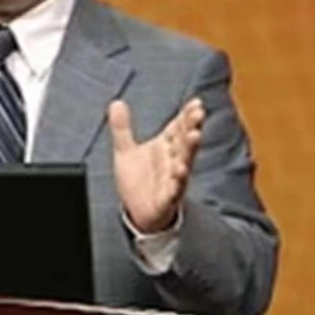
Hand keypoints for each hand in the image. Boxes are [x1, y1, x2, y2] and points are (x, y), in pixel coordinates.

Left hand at [109, 98, 204, 233]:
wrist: (138, 212)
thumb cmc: (138, 180)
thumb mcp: (125, 151)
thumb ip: (122, 128)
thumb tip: (116, 102)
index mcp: (165, 147)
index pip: (178, 127)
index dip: (186, 115)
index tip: (196, 102)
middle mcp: (172, 160)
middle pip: (184, 141)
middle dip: (191, 126)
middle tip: (198, 113)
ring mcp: (172, 179)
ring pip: (184, 162)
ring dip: (190, 149)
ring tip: (195, 135)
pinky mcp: (167, 198)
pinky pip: (175, 189)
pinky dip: (178, 180)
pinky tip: (180, 171)